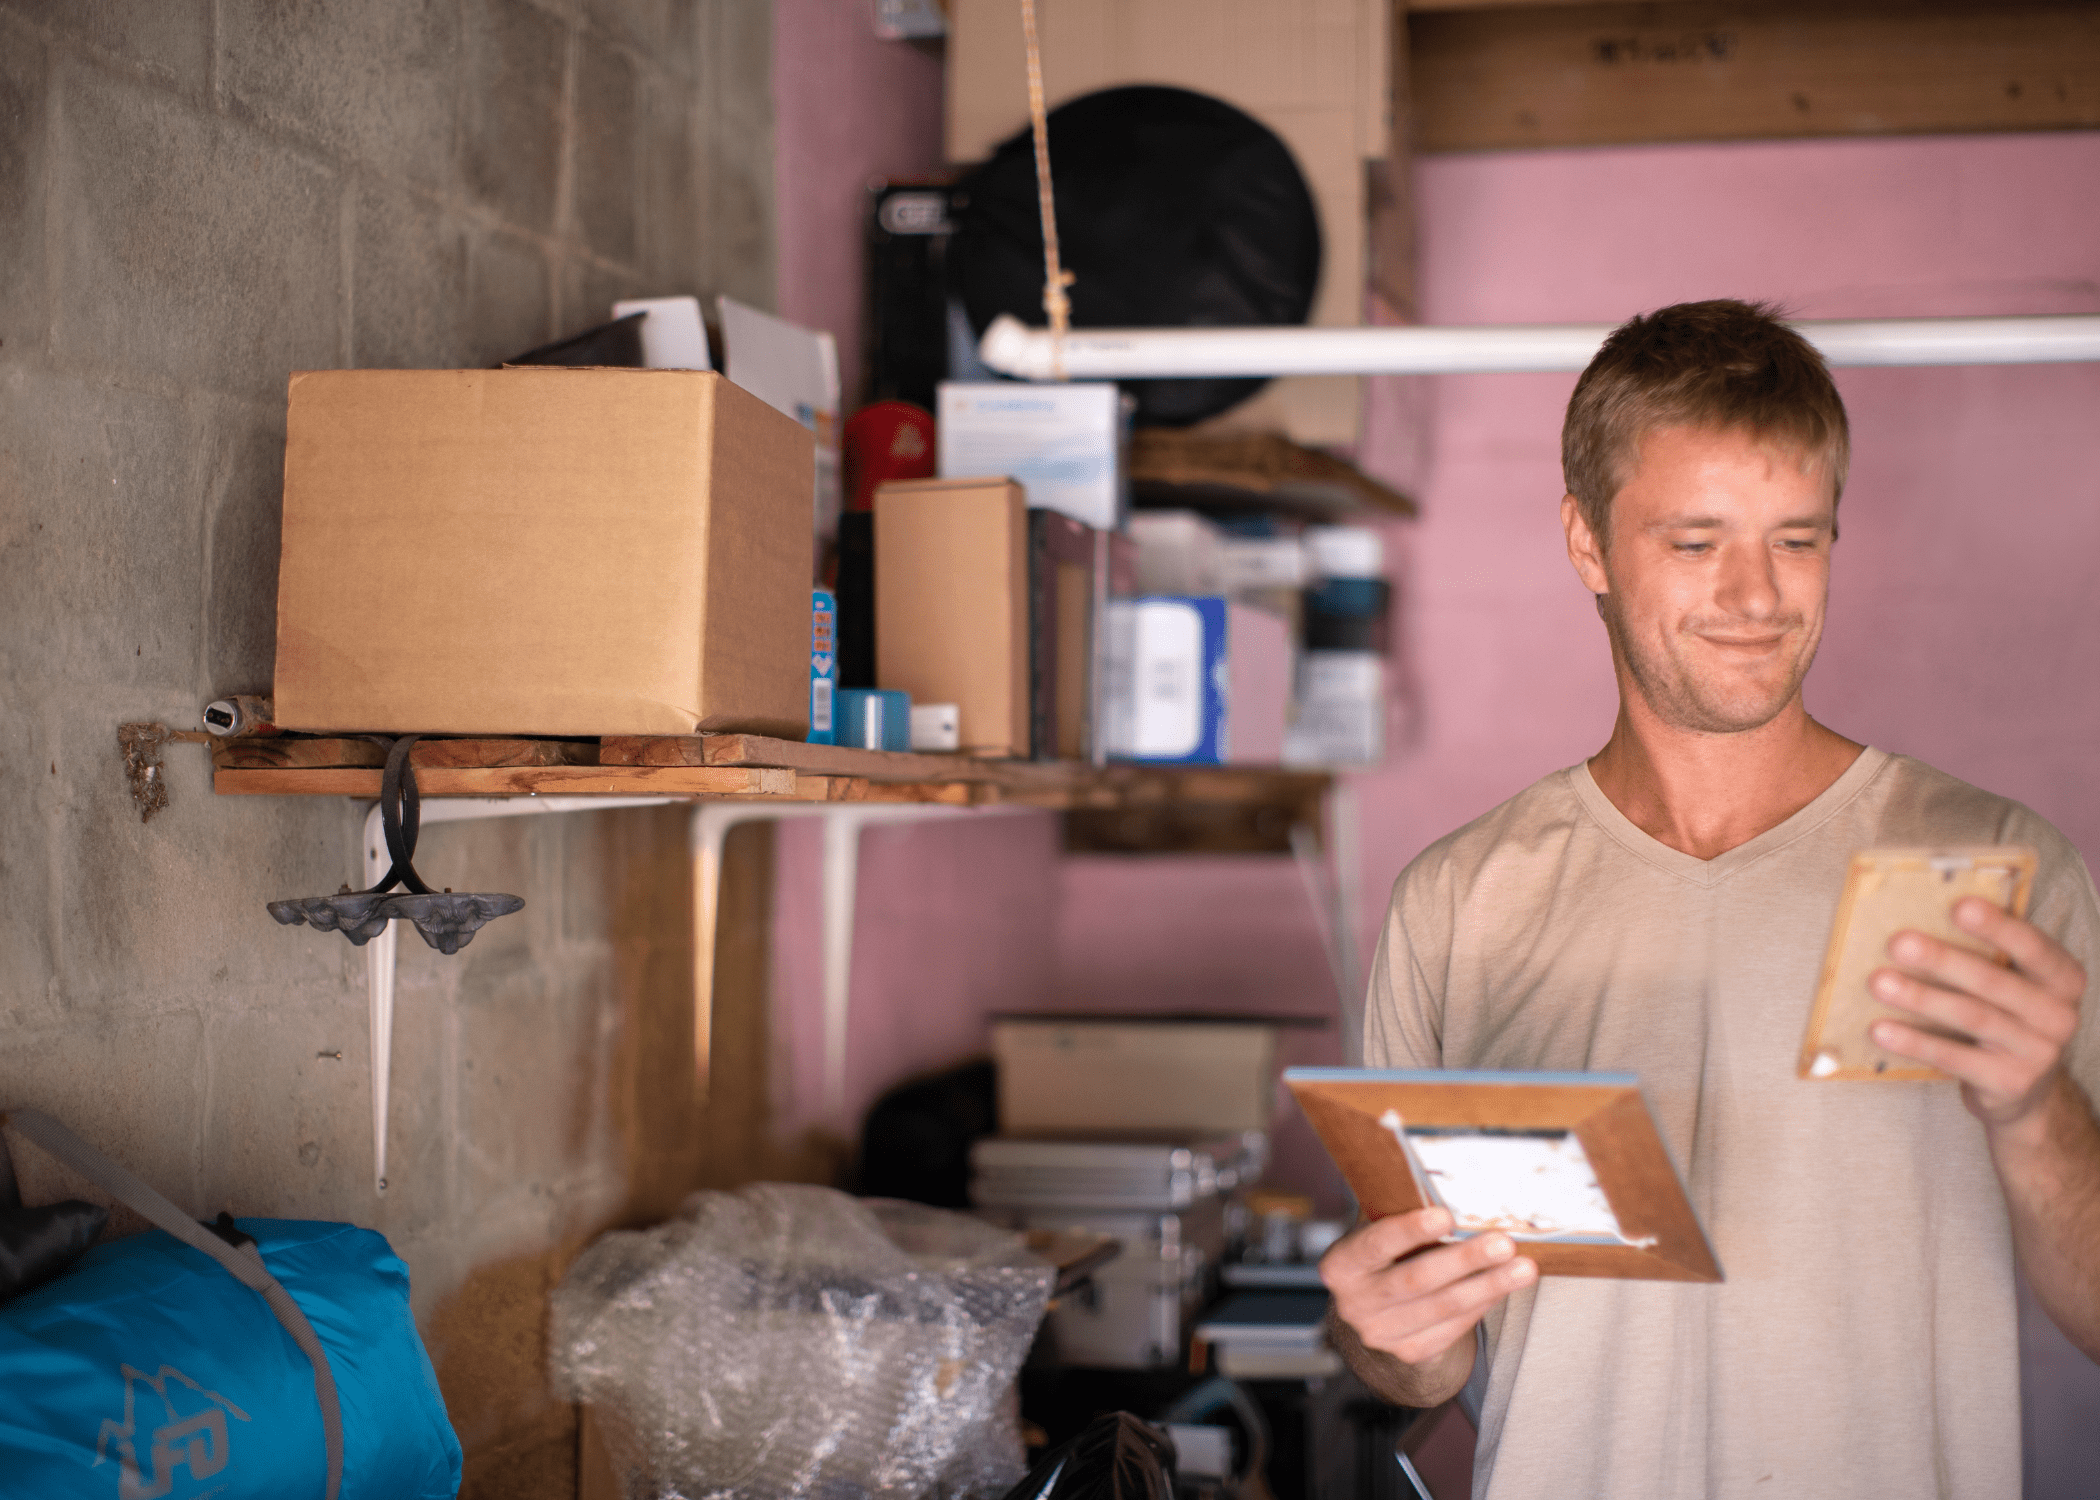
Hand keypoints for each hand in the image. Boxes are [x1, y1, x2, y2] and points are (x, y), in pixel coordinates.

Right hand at [1321, 1206, 1536, 1369]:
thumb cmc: (1386, 1254)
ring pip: (1442, 1307)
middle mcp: (1354, 1303)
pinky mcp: (1410, 1352)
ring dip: (1488, 1286)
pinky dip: (1481, 1305)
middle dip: (1464, 1261)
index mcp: (1341, 1265)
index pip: (1375, 1244)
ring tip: (1523, 1268)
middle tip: (1503, 1244)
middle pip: (1416, 1280)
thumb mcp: (1378, 1229)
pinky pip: (1453, 1328)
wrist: (1378, 1309)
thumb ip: (1398, 1212)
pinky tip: (1503, 1287)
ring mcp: (1381, 1333)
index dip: (1410, 1230)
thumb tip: (1448, 1186)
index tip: (1446, 1215)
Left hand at [1870, 897, 2085, 1130]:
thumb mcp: (2011, 981)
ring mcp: (2039, 1052)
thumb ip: (1986, 951)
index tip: (1959, 906)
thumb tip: (1921, 909)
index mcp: (2064, 978)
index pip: (2033, 946)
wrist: (2023, 1086)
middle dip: (1942, 960)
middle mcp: (2060, 1015)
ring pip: (1971, 1017)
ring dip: (1920, 998)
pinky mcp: (2010, 1083)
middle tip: (1898, 944)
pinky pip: (1955, 1058)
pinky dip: (1915, 1042)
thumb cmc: (2005, 1014)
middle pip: (1993, 981)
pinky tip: (1880, 1029)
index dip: (1997, 927)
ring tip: (1878, 983)